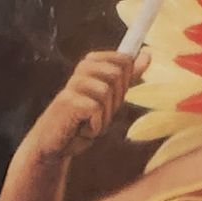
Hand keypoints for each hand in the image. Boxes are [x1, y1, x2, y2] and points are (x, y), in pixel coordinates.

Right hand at [26, 47, 144, 165]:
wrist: (54, 146)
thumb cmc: (82, 122)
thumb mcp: (109, 99)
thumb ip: (127, 77)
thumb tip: (147, 54)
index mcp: (92, 62)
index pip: (124, 61)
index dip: (124, 84)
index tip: (109, 99)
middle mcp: (82, 68)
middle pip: (118, 76)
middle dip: (114, 102)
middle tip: (97, 116)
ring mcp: (74, 84)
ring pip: (107, 94)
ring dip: (103, 118)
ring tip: (88, 125)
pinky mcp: (69, 102)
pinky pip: (96, 111)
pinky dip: (94, 127)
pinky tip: (81, 131)